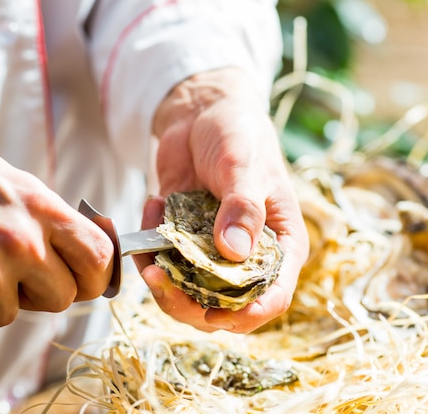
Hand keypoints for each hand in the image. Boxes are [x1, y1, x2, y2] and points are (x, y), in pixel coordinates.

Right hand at [0, 136, 113, 333]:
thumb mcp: (6, 179)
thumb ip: (47, 211)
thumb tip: (82, 240)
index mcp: (40, 207)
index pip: (99, 255)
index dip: (97, 276)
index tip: (86, 281)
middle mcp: (23, 240)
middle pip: (63, 296)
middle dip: (42, 294)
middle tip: (16, 277)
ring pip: (11, 313)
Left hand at [135, 67, 308, 333]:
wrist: (202, 112)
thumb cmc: (238, 133)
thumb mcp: (244, 166)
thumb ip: (242, 207)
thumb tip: (234, 254)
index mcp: (280, 243)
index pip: (274, 295)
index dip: (249, 314)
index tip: (215, 315)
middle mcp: (248, 256)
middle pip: (225, 305)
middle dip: (189, 302)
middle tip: (160, 277)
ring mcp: (213, 251)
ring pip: (188, 293)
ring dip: (162, 280)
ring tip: (147, 243)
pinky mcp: (183, 240)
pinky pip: (164, 263)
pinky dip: (148, 247)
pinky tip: (152, 204)